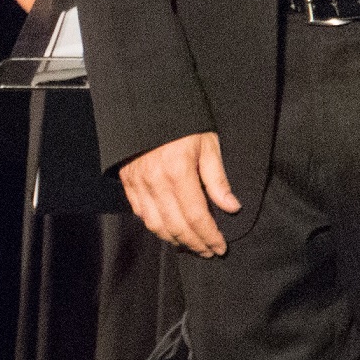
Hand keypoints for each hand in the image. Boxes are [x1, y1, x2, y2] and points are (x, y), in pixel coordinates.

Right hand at [117, 131, 237, 256]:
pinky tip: (169, 230)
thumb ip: (217, 178)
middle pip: (176, 227)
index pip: (196, 216)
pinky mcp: (128, 183)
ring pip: (156, 225)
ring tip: (191, 245)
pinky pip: (141, 214)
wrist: (147, 107)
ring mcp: (138, 184)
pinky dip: (156, 227)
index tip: (220, 247)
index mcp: (178, 171)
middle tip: (209, 252)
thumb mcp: (208, 143)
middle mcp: (155, 182)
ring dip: (175, 241)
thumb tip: (231, 207)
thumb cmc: (183, 123)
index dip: (209, 236)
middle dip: (195, 244)